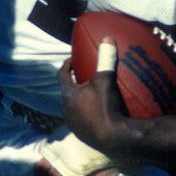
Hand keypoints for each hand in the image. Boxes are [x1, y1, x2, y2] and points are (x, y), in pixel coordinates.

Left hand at [58, 37, 129, 154]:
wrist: (113, 138)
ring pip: (73, 109)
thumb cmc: (105, 106)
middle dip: (74, 84)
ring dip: (80, 102)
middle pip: (67, 93)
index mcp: (68, 95)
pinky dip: (86, 115)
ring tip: (91, 96)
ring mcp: (73, 125)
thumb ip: (105, 59)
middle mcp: (66, 110)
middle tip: (83, 77)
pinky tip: (97, 114)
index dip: (66, 66)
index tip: (71, 60)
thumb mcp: (105, 80)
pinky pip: (81, 121)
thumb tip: (107, 38)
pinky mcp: (82, 136)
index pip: (62, 75)